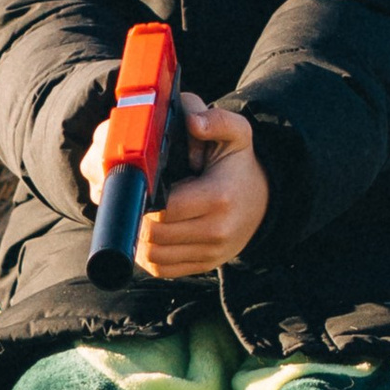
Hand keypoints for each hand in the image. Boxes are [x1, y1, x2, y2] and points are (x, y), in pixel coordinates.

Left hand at [80, 95, 268, 276]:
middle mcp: (216, 231)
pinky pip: (162, 269)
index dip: (142, 198)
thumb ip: (217, 120)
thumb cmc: (238, 165)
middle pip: (154, 234)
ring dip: (136, 238)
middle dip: (134, 217)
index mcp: (219, 197)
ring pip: (153, 255)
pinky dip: (146, 255)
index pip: (164, 208)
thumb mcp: (237, 134)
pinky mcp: (203, 265)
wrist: (262, 201)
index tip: (134, 185)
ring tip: (134, 216)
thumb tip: (192, 122)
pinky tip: (145, 234)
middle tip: (127, 199)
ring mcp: (210, 253)